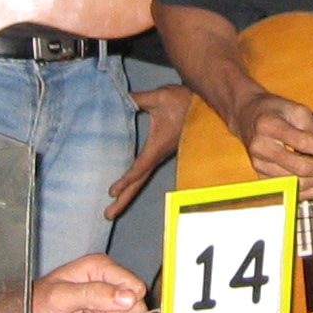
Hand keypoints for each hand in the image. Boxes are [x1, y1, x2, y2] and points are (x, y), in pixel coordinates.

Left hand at [33, 253, 147, 312]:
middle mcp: (109, 277)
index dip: (122, 304)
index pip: (135, 287)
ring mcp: (109, 294)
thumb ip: (93, 294)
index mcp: (101, 265)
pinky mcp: (107, 309)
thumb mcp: (61, 297)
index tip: (99, 311)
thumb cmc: (39, 302)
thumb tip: (129, 297)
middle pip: (135, 302)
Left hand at [103, 84, 193, 219]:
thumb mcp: (158, 97)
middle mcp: (158, 156)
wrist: (204, 105)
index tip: (112, 192)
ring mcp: (160, 156)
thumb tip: (118, 98)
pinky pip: (145, 172)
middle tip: (108, 215)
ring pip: (142, 179)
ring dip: (127, 195)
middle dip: (124, 200)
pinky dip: (133, 183)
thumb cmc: (183, 102)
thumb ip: (137, 98)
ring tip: (112, 210)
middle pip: (139, 182)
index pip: (139, 168)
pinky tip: (126, 187)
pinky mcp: (160, 153)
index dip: (126, 180)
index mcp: (157, 147)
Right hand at [234, 89, 312, 184]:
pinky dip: (307, 188)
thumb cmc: (274, 111)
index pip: (303, 143)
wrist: (247, 116)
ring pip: (296, 183)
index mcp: (269, 126)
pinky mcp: (261, 177)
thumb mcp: (296, 110)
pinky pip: (290, 191)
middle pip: (299, 167)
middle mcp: (261, 147)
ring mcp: (259, 164)